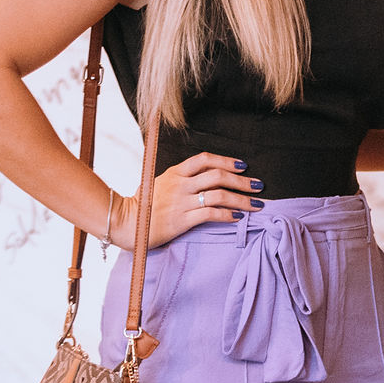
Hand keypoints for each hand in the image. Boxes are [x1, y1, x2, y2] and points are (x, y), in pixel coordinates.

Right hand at [116, 153, 261, 247]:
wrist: (124, 223)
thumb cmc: (144, 204)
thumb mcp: (161, 183)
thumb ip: (182, 178)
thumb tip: (207, 176)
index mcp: (175, 172)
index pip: (205, 159)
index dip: (226, 160)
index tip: (243, 165)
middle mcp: (180, 184)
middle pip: (218, 176)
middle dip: (242, 181)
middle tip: (259, 186)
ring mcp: (181, 202)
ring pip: (219, 195)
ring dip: (242, 199)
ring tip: (256, 205)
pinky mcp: (181, 220)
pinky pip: (211, 214)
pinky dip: (228, 214)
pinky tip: (238, 217)